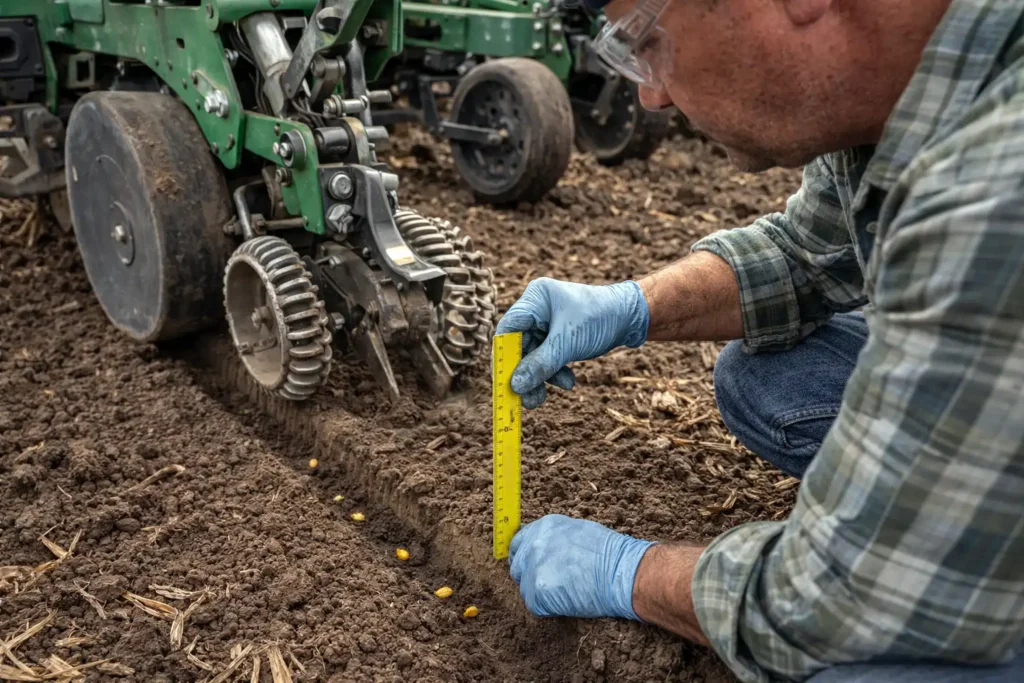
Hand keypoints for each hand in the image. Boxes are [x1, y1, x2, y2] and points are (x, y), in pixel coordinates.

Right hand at [494, 278, 649, 407]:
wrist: (631, 317)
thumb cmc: (600, 318)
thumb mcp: (568, 343)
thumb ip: (540, 364)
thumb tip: (515, 386)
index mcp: (536, 298)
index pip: (508, 328)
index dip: (503, 356)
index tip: (504, 382)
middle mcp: (537, 309)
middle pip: (518, 346)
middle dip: (524, 373)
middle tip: (525, 398)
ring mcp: (546, 323)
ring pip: (532, 356)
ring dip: (539, 377)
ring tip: (541, 399)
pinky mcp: (556, 336)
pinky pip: (546, 358)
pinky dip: (553, 372)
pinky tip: (567, 381)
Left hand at [509, 514, 653, 619]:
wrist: (621, 572)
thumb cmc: (609, 553)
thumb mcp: (577, 531)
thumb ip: (554, 539)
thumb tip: (544, 549)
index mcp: (544, 527)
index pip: (518, 543)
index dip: (525, 557)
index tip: (531, 566)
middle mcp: (534, 544)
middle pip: (517, 566)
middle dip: (529, 576)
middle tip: (550, 583)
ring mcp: (534, 568)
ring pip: (525, 588)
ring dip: (540, 593)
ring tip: (565, 592)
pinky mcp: (538, 591)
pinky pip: (535, 604)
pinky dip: (548, 607)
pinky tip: (567, 601)